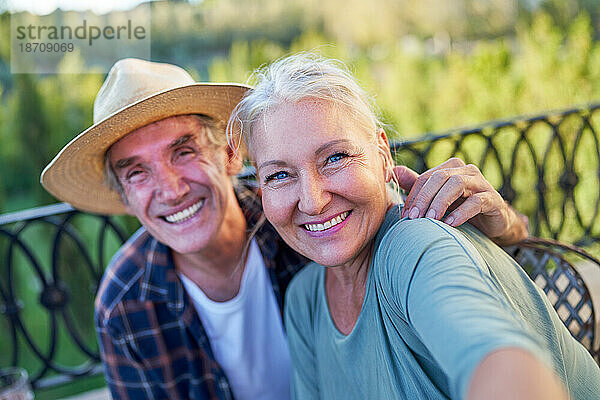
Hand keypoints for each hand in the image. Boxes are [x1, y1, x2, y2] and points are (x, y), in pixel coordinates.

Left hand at [393, 158, 528, 244]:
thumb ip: (416, 184)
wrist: (492, 224)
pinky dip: (461, 212)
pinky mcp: (493, 199)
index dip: (414, 195)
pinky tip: (450, 224)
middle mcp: (467, 171)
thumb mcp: (436, 197)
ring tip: (430, 219)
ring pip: (457, 184)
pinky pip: (477, 201)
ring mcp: (481, 183)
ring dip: (440, 202)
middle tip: (414, 218)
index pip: (427, 177)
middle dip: (424, 198)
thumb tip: (393, 171)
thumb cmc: (460, 208)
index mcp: (451, 168)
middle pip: (440, 178)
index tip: (406, 216)